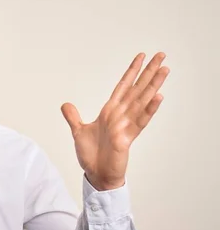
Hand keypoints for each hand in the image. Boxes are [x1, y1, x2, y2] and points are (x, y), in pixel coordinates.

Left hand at [61, 52, 169, 189]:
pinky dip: (149, 109)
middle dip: (149, 72)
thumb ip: (73, 117)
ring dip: (153, 85)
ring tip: (165, 70)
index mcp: (110, 111)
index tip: (142, 57)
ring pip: (142, 101)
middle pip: (137, 89)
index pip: (123, 86)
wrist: (96, 174)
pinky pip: (140, 121)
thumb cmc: (91, 155)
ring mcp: (126, 125)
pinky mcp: (128, 138)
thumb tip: (65, 104)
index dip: (131, 71)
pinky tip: (158, 97)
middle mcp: (120, 115)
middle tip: (161, 54)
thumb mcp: (78, 132)